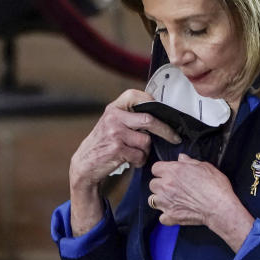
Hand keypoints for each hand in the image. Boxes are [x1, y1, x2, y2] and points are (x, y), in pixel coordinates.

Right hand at [68, 89, 180, 234]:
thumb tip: (159, 116)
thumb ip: (129, 117)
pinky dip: (139, 161)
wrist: (84, 164)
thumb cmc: (102, 144)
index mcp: (113, 108)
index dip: (152, 101)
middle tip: (175, 137)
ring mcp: (115, 133)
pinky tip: (131, 161)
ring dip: (145, 151)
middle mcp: (113, 118)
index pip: (136, 95)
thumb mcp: (111, 124)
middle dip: (166, 131)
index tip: (163, 111)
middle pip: (149, 119)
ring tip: (135, 153)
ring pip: (146, 141)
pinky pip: (140, 155)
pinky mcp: (117, 149)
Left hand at [149, 154, 253, 251]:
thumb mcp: (205, 167)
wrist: (219, 207)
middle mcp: (166, 186)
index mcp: (173, 171)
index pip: (155, 168)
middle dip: (160, 185)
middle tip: (172, 187)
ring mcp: (166, 202)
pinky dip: (167, 216)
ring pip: (153, 200)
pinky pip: (161, 217)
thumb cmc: (215, 186)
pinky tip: (175, 212)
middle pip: (152, 184)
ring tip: (172, 200)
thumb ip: (190, 162)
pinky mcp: (171, 216)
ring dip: (160, 200)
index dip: (162, 170)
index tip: (168, 173)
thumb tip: (181, 158)